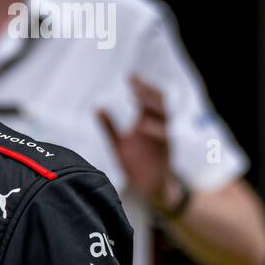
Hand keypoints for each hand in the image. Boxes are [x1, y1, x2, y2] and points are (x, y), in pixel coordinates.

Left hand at [98, 75, 176, 207]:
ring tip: (138, 96)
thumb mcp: (119, 144)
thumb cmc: (136, 164)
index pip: (147, 99)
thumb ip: (109, 127)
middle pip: (158, 103)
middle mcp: (158, 126)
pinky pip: (165, 137)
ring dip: (152, 106)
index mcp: (148, 122)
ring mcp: (164, 138)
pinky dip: (155, 130)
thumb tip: (97, 108)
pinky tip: (142, 124)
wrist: (150, 188)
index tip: (130, 76)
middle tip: (135, 82)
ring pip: (164, 117)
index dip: (141, 87)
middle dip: (148, 91)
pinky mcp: (167, 151)